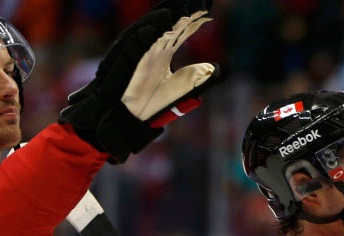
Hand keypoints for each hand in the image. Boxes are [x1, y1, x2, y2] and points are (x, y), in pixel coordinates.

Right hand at [58, 0, 217, 163]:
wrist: (129, 116)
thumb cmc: (151, 102)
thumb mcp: (180, 88)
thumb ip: (195, 76)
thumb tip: (215, 67)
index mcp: (164, 51)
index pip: (182, 28)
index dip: (195, 17)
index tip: (209, 7)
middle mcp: (152, 46)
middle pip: (169, 21)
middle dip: (182, 9)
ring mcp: (139, 51)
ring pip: (152, 26)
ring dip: (167, 15)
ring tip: (183, 6)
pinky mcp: (128, 59)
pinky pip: (138, 41)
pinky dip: (149, 31)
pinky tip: (162, 22)